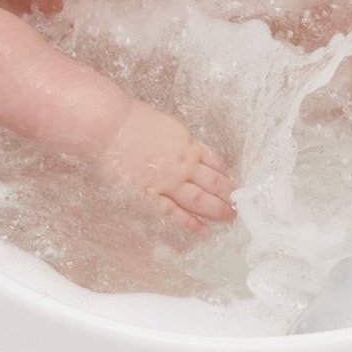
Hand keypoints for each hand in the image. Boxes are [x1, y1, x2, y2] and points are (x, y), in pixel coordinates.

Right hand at [97, 100, 235, 234]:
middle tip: (239, 207)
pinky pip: (174, 212)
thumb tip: (189, 149)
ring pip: (200, 200)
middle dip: (228, 196)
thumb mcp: (169, 126)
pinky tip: (202, 230)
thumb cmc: (135, 121)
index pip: (215, 162)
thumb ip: (181, 142)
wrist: (113, 127)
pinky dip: (189, 222)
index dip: (226, 175)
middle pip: (214, 183)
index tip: (234, 184)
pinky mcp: (151, 195)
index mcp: (189, 144)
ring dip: (217, 211)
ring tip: (230, 219)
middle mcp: (184, 164)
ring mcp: (169, 181)